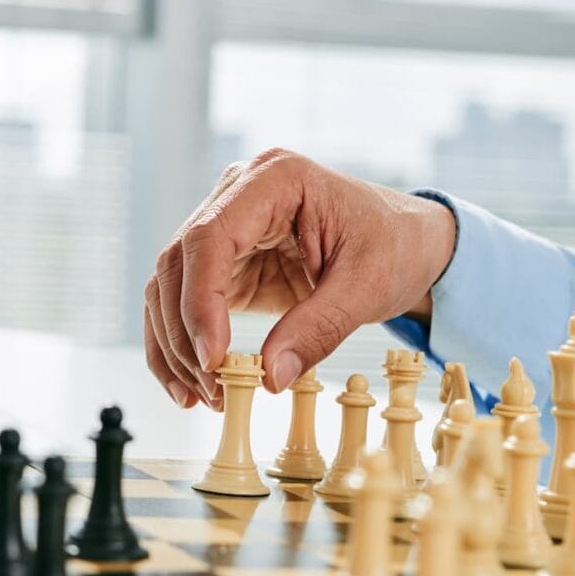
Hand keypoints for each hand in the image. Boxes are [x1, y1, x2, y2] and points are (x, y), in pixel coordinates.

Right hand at [144, 149, 455, 408]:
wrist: (407, 242)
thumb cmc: (395, 245)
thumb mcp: (369, 286)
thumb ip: (319, 328)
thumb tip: (270, 377)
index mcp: (275, 179)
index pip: (210, 238)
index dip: (200, 301)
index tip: (212, 357)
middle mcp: (237, 195)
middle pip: (177, 264)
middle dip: (184, 333)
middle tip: (211, 388)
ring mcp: (225, 227)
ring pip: (167, 287)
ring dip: (174, 346)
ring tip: (203, 396)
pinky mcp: (224, 262)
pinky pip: (183, 304)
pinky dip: (179, 346)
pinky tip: (190, 385)